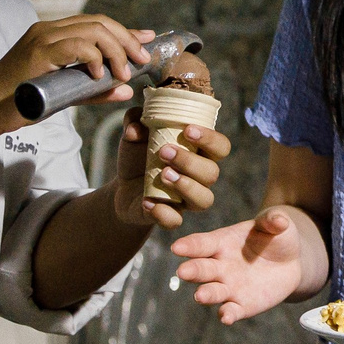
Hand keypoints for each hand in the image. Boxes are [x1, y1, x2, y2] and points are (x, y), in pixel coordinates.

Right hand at [0, 15, 154, 130]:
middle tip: (141, 61)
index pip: (96, 24)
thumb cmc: (19, 104)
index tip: (147, 40)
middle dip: (126, 40)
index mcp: (53, 35)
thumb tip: (126, 90)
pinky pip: (76, 45)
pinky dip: (94, 57)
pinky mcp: (37, 52)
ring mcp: (42, 38)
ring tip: (123, 73)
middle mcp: (48, 30)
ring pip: (92, 30)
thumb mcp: (64, 95)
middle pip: (99, 22)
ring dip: (116, 50)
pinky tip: (100, 74)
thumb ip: (94, 91)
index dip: (124, 31)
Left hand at [112, 113, 230, 228]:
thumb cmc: (139, 156)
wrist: (122, 188)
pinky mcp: (171, 217)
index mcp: (200, 153)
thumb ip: (134, 122)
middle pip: (212, 172)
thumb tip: (134, 126)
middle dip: (189, 162)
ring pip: (204, 199)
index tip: (188, 130)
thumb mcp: (135, 136)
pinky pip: (176, 221)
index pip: (221, 146)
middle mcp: (200, 177)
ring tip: (162, 175)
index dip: (210, 139)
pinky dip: (163, 213)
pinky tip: (147, 201)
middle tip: (163, 152)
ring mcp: (187, 199)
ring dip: (185, 186)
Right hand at [172, 210, 312, 323]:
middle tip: (182, 272)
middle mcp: (220, 266)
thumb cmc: (276, 237)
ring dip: (206, 294)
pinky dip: (228, 314)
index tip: (177, 247)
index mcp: (222, 242)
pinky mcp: (242, 305)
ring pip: (213, 292)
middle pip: (201, 269)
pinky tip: (226, 317)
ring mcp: (229, 287)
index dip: (189, 245)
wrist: (290, 261)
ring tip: (200, 296)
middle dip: (191, 270)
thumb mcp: (276, 224)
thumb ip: (274, 221)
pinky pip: (232, 310)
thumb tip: (280, 219)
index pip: (202, 244)